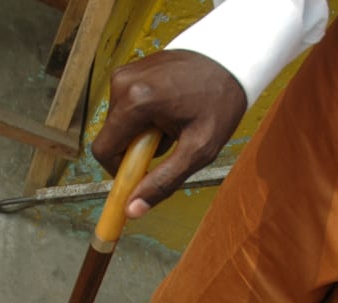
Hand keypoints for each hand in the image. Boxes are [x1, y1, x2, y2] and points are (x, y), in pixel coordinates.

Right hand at [91, 50, 246, 218]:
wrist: (233, 57)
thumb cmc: (220, 102)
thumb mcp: (198, 150)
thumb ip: (163, 182)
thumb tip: (132, 210)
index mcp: (135, 102)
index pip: (104, 151)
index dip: (120, 172)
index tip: (142, 177)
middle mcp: (122, 83)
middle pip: (112, 137)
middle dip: (137, 150)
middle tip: (171, 143)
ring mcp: (125, 73)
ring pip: (120, 123)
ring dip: (142, 134)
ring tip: (174, 123)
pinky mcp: (131, 70)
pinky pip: (127, 107)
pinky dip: (145, 117)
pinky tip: (170, 109)